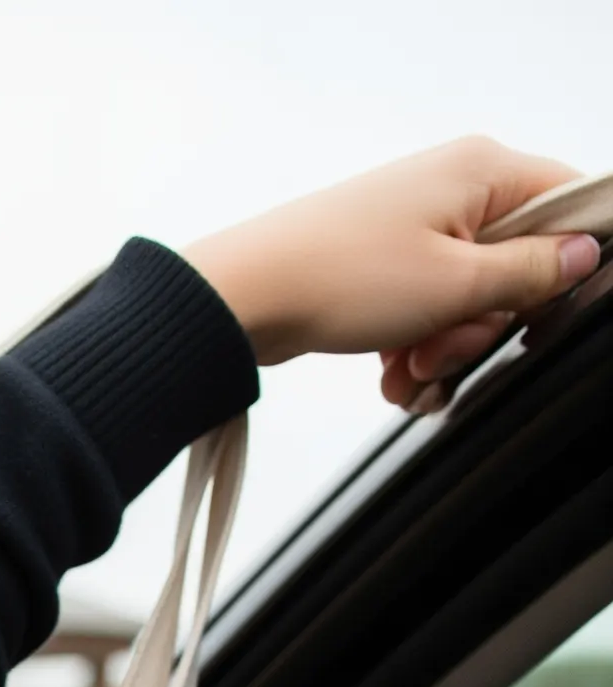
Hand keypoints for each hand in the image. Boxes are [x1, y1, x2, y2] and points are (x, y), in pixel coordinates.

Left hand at [185, 139, 600, 409]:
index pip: (568, 204)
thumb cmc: (342, 277)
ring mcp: (415, 226)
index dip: (565, 265)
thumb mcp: (455, 285)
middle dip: (484, 325)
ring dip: (445, 349)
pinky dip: (412, 350)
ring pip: (467, 299)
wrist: (245, 299)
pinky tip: (391, 378)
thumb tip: (584, 255)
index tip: (540, 314)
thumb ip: (528, 273)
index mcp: (483, 170)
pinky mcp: (384, 264)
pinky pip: (424, 312)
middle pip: (514, 264)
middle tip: (445, 349)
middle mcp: (453, 187)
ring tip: (407, 369)